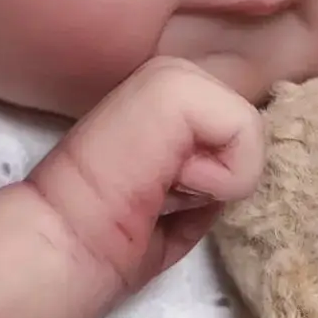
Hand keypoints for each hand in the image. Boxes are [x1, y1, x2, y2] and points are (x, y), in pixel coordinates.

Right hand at [28, 56, 264, 299]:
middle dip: (221, 178)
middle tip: (163, 193)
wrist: (65, 244)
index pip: (239, 128)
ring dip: (216, 179)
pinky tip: (168, 182)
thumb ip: (210, 176)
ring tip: (162, 187)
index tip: (164, 199)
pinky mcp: (175, 84)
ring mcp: (172, 73)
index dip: (220, 179)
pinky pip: (245, 130)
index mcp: (168, 103)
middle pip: (251, 130)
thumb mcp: (178, 207)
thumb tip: (243, 172)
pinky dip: (219, 177)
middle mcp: (171, 76)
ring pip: (250, 129)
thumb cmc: (108, 239)